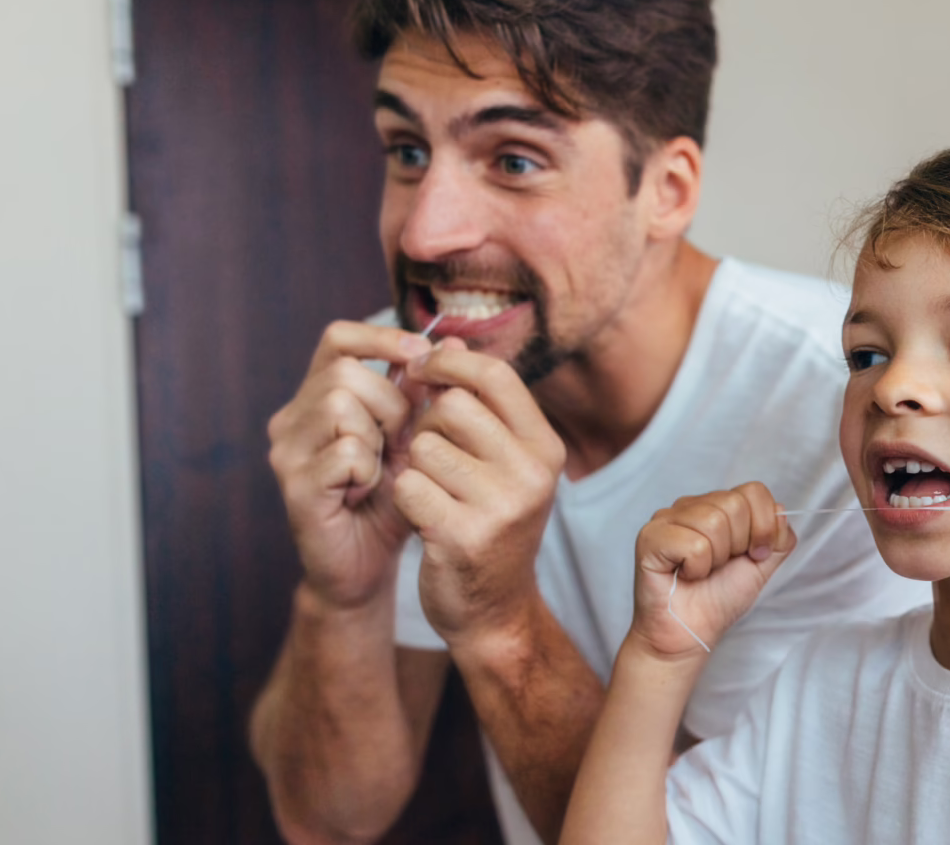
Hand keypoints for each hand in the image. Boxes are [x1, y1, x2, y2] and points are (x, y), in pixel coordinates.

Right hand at [267, 321, 433, 607]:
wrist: (367, 566)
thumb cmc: (391, 499)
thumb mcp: (414, 439)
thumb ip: (424, 393)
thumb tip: (452, 342)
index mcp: (317, 398)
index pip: (338, 339)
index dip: (381, 338)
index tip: (420, 355)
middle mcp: (292, 418)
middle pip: (345, 372)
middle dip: (390, 403)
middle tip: (400, 442)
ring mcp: (287, 452)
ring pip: (340, 404)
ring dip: (378, 436)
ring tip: (381, 468)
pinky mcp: (294, 486)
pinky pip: (345, 452)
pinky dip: (368, 470)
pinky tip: (366, 491)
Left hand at [392, 339, 566, 644]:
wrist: (494, 611)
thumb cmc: (489, 524)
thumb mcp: (501, 462)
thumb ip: (477, 405)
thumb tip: (443, 339)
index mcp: (545, 447)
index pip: (495, 375)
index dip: (450, 363)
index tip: (423, 369)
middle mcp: (532, 473)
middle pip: (453, 407)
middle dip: (427, 425)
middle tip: (430, 455)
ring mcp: (501, 507)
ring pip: (424, 447)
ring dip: (413, 465)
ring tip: (432, 492)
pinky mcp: (463, 536)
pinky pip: (408, 486)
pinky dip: (404, 498)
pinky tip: (422, 518)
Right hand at [630, 483, 796, 658]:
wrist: (689, 635)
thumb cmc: (718, 600)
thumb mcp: (761, 565)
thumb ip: (777, 537)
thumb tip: (780, 509)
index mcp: (716, 506)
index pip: (753, 491)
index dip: (763, 526)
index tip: (755, 555)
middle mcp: (689, 506)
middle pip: (734, 504)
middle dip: (739, 545)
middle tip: (721, 566)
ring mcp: (666, 519)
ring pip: (713, 522)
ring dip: (716, 558)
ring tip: (701, 571)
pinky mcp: (650, 538)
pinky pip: (694, 543)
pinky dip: (697, 568)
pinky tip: (684, 575)